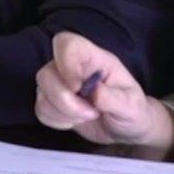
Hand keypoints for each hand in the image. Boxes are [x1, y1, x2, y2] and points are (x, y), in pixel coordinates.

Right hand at [34, 32, 173, 152]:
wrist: (127, 129)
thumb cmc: (133, 111)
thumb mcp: (132, 107)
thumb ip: (114, 99)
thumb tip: (94, 92)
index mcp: (94, 59)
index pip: (67, 43)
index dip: (65, 63)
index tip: (77, 88)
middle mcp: (73, 67)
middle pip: (47, 72)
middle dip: (64, 99)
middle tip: (90, 113)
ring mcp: (60, 83)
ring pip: (41, 92)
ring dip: (62, 112)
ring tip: (86, 117)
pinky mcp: (52, 101)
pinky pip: (40, 109)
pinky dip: (56, 120)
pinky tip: (74, 121)